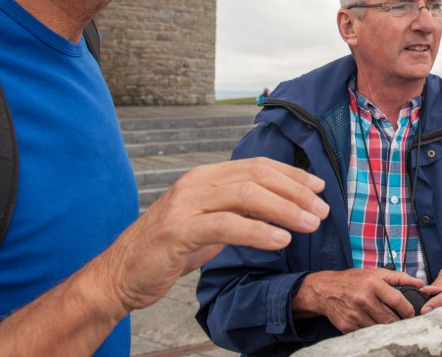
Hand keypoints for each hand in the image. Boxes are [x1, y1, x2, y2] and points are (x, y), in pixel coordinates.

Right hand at [96, 157, 327, 314]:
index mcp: (206, 177)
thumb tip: (280, 207)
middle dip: (296, 192)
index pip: (258, 166)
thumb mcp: (209, 223)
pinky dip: (259, 231)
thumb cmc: (168, 250)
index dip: (292, 175)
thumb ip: (238, 211)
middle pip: (257, 176)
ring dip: (285, 210)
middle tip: (322, 210)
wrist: (119, 274)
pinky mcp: (179, 230)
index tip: (319, 188)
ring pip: (247, 196)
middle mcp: (197, 183)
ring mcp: (186, 204)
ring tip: (310, 224)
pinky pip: (227, 225)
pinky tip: (280, 241)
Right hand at [292, 268, 424, 331]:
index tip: (411, 314)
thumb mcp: (376, 273)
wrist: (326, 290)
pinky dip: (372, 330)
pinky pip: (366, 332)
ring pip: (379, 328)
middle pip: (389, 318)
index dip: (408, 310)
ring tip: (388, 321)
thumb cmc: (353, 280)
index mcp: (372, 284)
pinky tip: (372, 323)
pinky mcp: (347, 326)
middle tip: (402, 321)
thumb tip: (420, 283)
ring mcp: (355, 314)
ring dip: (386, 327)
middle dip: (398, 321)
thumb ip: (399, 278)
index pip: (397, 300)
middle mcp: (363, 299)